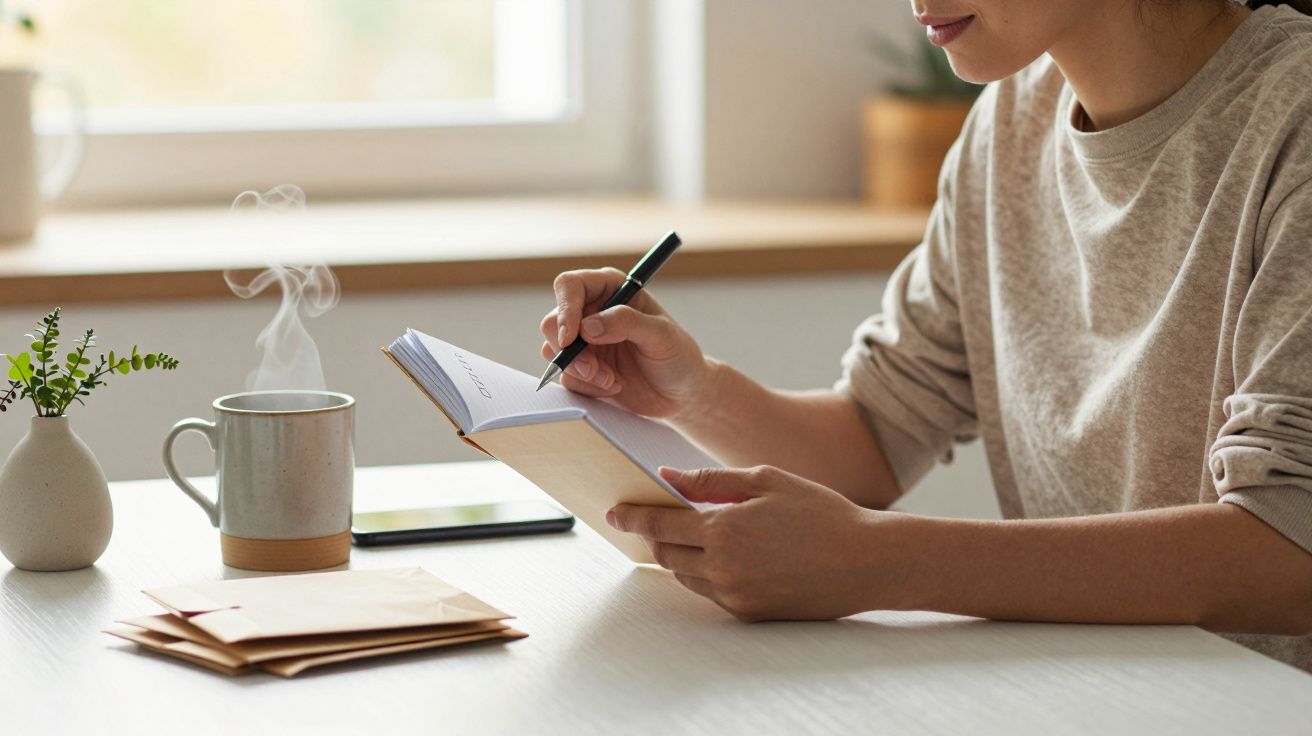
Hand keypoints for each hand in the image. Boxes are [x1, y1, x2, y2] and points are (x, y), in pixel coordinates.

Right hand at [540, 268, 710, 418]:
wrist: (681, 394)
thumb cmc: (677, 356)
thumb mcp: (661, 335)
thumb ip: (626, 323)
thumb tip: (588, 327)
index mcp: (610, 289)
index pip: (570, 286)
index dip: (565, 308)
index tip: (570, 337)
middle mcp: (591, 312)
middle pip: (552, 322)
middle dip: (569, 351)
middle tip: (593, 369)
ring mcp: (584, 343)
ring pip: (554, 353)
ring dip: (581, 372)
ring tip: (613, 381)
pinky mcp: (582, 370)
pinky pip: (567, 378)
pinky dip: (589, 387)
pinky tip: (615, 387)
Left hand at [607, 465, 897, 620]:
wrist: (867, 561)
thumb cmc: (821, 512)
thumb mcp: (766, 480)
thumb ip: (711, 481)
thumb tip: (668, 478)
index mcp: (723, 531)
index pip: (659, 525)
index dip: (633, 517)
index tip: (617, 511)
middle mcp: (722, 569)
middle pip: (665, 555)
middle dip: (655, 537)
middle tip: (655, 520)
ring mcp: (735, 596)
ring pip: (686, 577)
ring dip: (680, 557)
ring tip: (693, 536)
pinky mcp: (750, 613)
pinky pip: (712, 593)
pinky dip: (707, 574)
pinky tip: (726, 556)